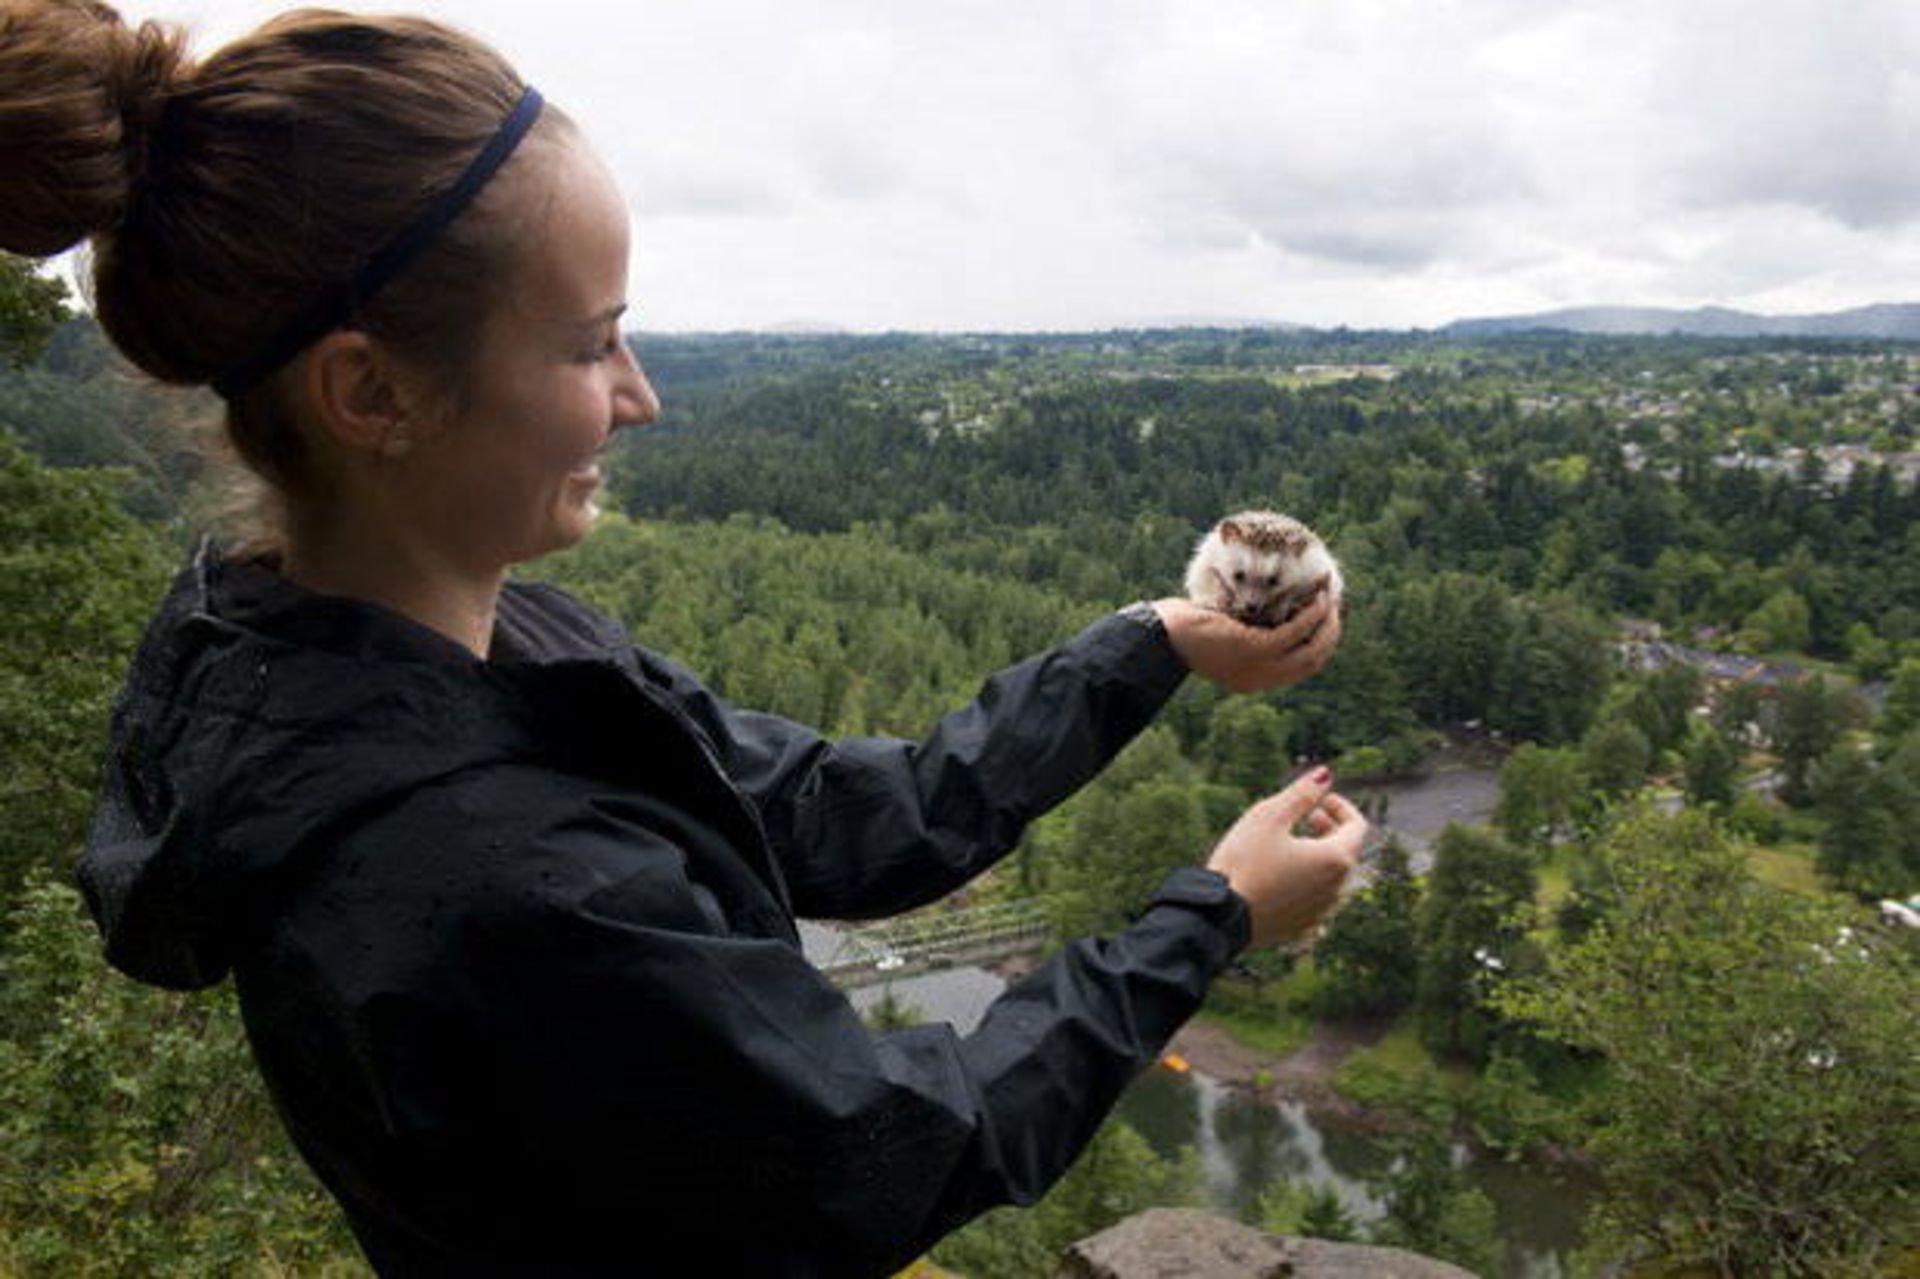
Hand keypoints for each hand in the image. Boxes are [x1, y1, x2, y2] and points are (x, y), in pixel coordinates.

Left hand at [1151, 590, 1340, 693]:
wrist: (1160, 635)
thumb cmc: (1185, 629)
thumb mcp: (1223, 637)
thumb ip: (1248, 634)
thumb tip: (1273, 611)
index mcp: (1252, 681)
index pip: (1299, 670)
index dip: (1320, 648)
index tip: (1327, 624)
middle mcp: (1258, 680)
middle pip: (1312, 663)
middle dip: (1330, 636)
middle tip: (1336, 611)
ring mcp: (1257, 667)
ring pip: (1310, 651)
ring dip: (1328, 625)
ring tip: (1331, 601)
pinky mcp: (1254, 648)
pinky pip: (1295, 632)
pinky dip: (1311, 614)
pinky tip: (1318, 597)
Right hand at [1205, 768, 1366, 947]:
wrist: (1220, 917)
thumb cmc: (1244, 862)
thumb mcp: (1269, 817)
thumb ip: (1302, 793)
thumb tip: (1325, 774)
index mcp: (1335, 859)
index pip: (1357, 826)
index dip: (1342, 807)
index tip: (1322, 799)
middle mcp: (1336, 889)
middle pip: (1346, 852)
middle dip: (1331, 829)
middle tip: (1309, 816)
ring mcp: (1320, 912)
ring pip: (1331, 878)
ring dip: (1319, 857)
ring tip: (1292, 845)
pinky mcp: (1301, 928)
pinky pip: (1316, 902)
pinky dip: (1308, 884)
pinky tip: (1288, 880)